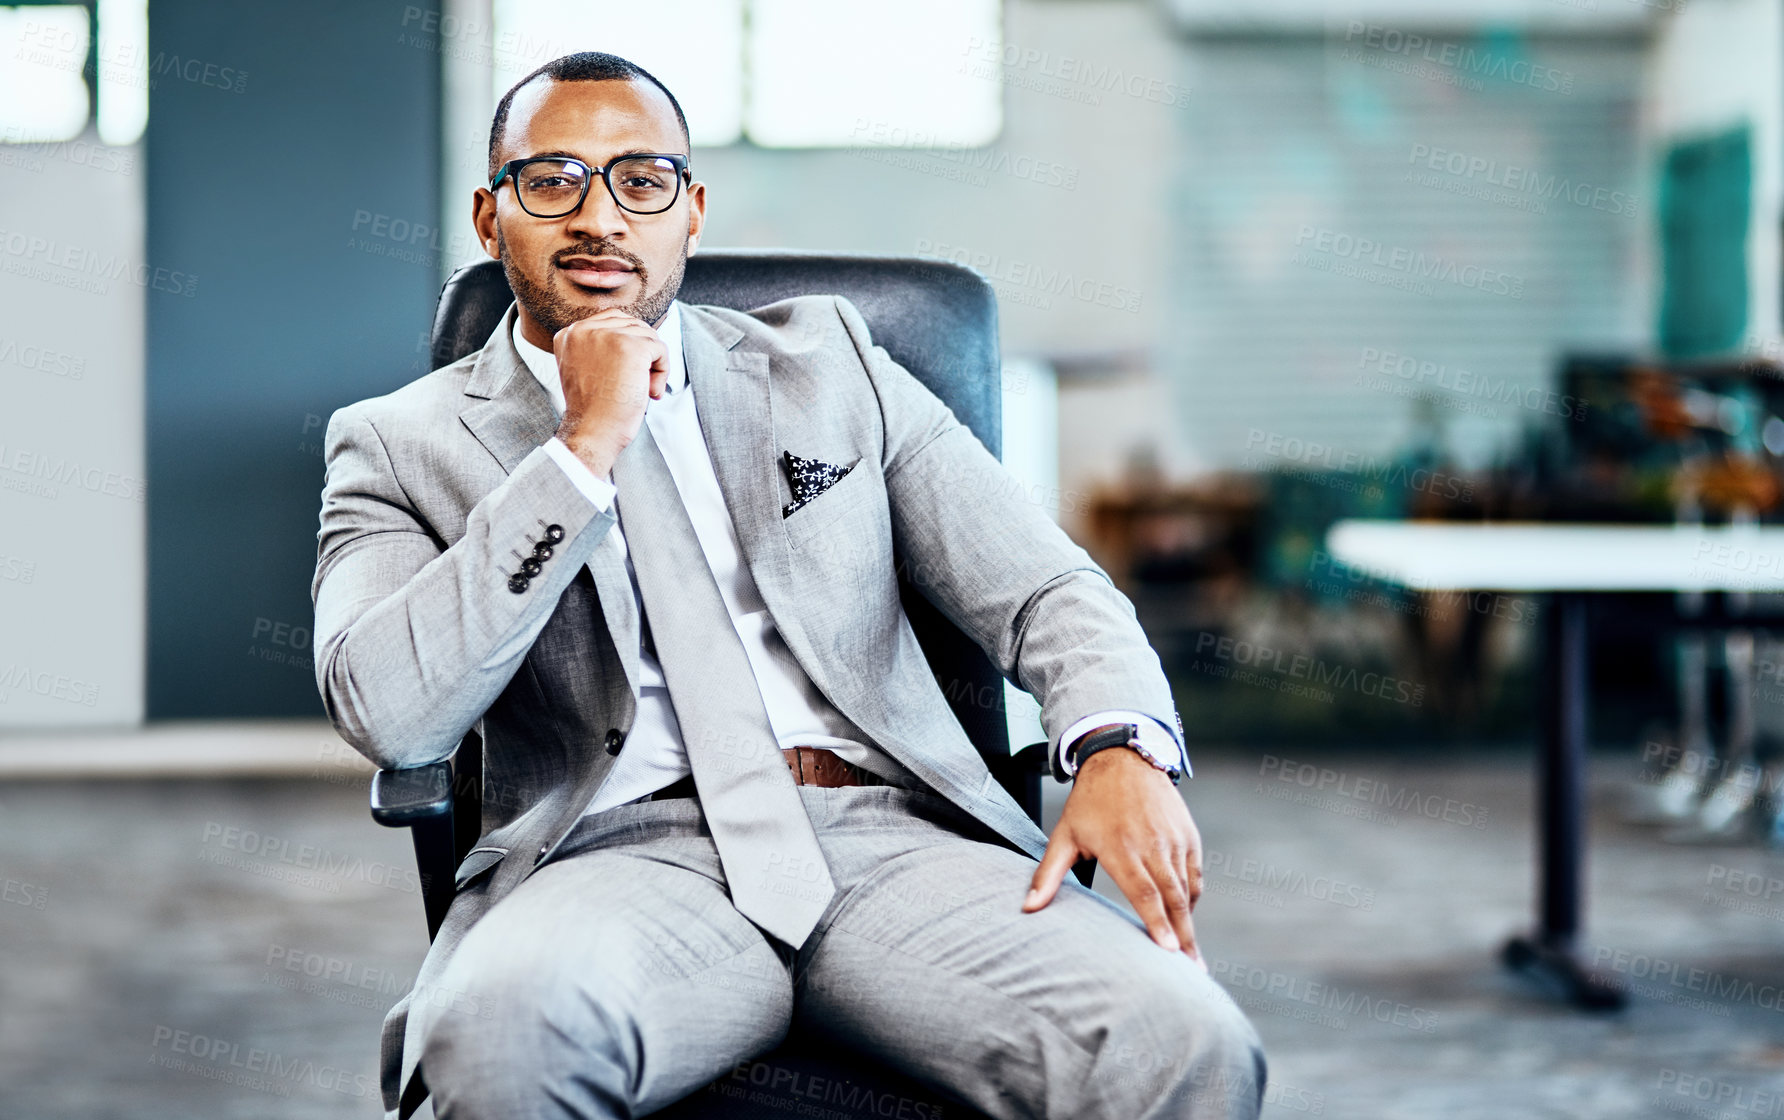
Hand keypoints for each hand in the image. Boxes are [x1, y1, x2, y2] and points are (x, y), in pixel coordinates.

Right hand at [552, 310, 669, 478]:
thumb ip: (598, 347)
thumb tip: (637, 333)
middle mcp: (584, 329)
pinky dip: (662, 371)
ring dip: (653, 365)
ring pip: (648, 336)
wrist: (592, 431)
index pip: (612, 320)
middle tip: (639, 384)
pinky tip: (651, 392)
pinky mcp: (630, 346)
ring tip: (645, 390)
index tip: (625, 374)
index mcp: (569, 333)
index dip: (628, 344)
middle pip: (632, 325)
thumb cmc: (593, 409)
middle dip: (643, 354)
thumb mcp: (584, 368)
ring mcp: (607, 335)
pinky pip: (660, 348)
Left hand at [1022, 742, 1205, 968]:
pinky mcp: (1188, 836)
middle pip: (1172, 899)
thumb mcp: (1064, 835)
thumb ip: (1048, 874)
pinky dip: (1191, 899)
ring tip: (1191, 956)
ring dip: (1189, 924)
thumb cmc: (1089, 802)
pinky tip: (1185, 920)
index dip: (1157, 924)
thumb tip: (1027, 908)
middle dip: (1183, 938)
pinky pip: (1194, 875)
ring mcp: (1174, 840)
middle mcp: (1152, 844)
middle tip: (1191, 971)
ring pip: (1186, 890)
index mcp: (1121, 848)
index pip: (1144, 893)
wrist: (1123, 759)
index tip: (1167, 954)